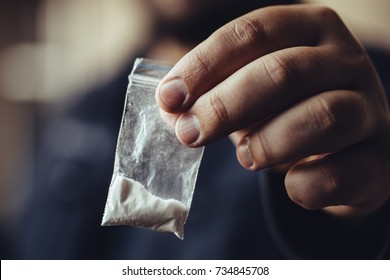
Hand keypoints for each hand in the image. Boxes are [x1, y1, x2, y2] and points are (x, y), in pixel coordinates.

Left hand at [155, 5, 389, 216]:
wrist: (346, 148)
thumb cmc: (288, 111)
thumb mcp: (250, 91)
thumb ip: (212, 94)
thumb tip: (170, 108)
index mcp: (309, 30)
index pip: (251, 33)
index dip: (203, 65)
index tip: (169, 98)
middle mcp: (345, 62)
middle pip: (283, 72)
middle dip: (225, 106)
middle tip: (189, 133)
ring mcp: (370, 109)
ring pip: (322, 117)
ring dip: (267, 142)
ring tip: (244, 157)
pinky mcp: (379, 160)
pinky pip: (341, 173)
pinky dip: (305, 185)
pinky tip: (289, 182)